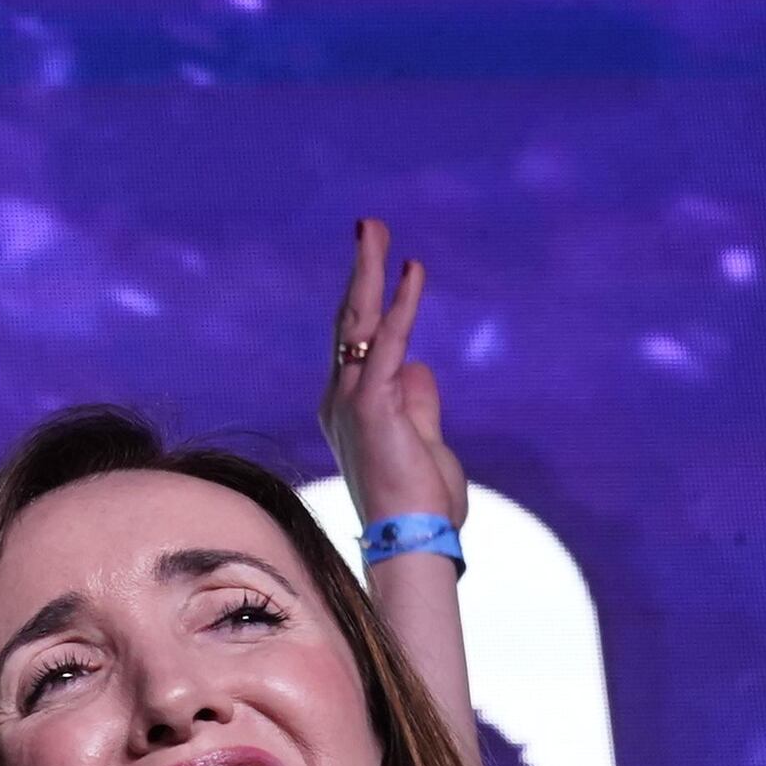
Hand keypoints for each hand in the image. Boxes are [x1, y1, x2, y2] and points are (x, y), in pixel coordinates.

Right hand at [320, 218, 465, 529]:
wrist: (412, 539)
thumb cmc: (419, 500)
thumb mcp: (425, 440)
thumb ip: (419, 400)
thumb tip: (419, 364)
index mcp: (350, 406)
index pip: (359, 340)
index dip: (369, 298)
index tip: (383, 261)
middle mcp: (340, 396)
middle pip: (349, 320)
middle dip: (360, 270)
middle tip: (369, 226)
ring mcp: (352, 400)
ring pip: (359, 322)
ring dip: (369, 272)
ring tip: (376, 230)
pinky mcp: (373, 405)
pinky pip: (390, 343)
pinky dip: (403, 305)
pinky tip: (413, 271)